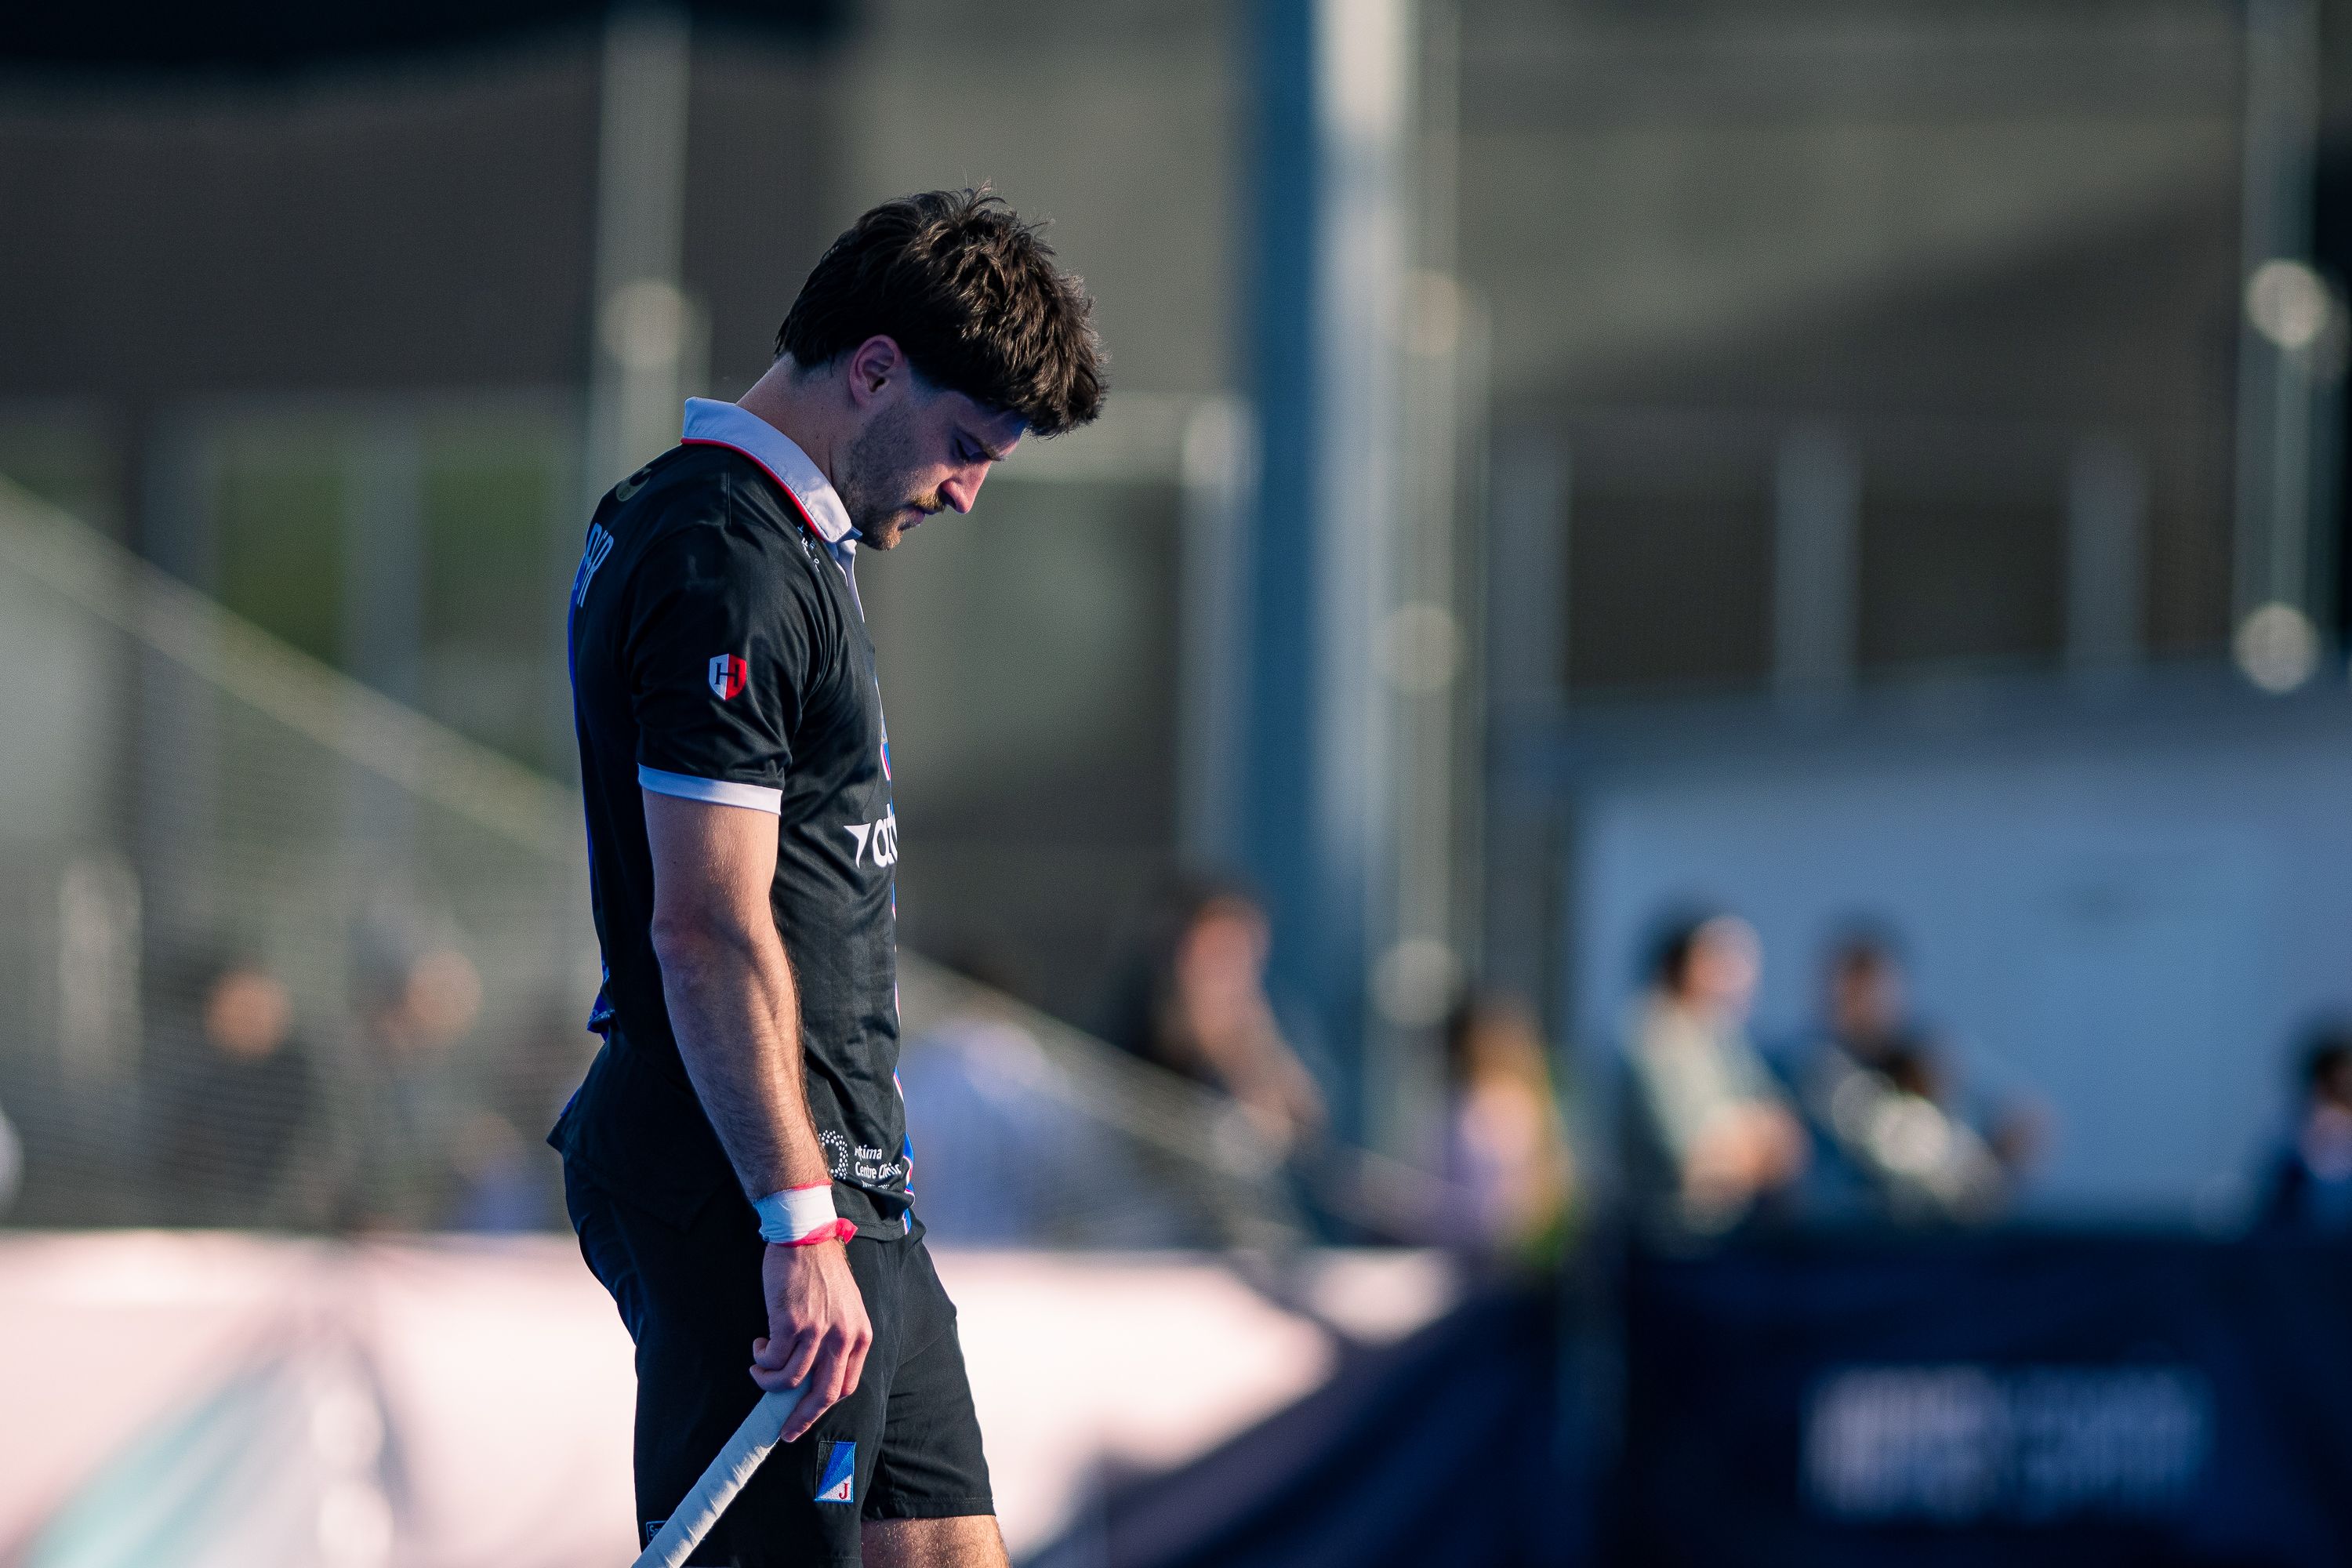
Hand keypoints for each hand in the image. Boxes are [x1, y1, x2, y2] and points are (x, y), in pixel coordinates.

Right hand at [750, 1239, 871, 1443]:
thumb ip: (836, 1339)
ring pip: (792, 1381)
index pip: (846, 1386)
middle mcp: (843, 1337)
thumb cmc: (822, 1271)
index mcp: (860, 1335)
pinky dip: (762, 1360)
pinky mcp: (790, 1323)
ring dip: (770, 1383)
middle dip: (801, 1418)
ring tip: (759, 1370)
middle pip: (824, 1394)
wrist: (805, 1237)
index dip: (823, 1407)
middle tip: (784, 1431)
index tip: (805, 1419)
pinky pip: (773, 1359)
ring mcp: (817, 1331)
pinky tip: (759, 1347)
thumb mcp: (844, 1308)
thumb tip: (814, 1375)